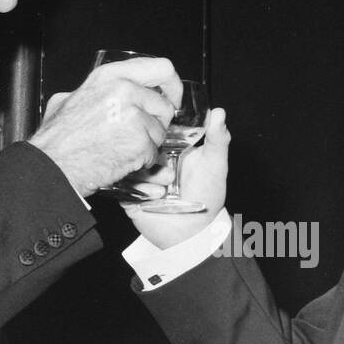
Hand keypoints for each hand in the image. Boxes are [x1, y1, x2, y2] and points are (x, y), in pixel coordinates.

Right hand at [30, 57, 180, 194]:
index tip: (172, 98)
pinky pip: (154, 153)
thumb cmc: (57, 139)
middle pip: (164, 106)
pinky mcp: (140, 141)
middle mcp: (125, 90)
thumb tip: (111, 90)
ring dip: (146, 146)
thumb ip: (96, 91)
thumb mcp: (70, 99)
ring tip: (119, 149)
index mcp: (110, 76)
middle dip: (155, 124)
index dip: (172, 85)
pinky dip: (141, 162)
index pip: (161, 68)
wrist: (53, 166)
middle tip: (137, 135)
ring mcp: (134, 116)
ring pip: (160, 133)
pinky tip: (120, 161)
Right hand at [123, 107, 229, 247]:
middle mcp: (152, 156)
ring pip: (130, 162)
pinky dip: (140, 189)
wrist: (194, 231)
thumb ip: (218, 139)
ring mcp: (139, 173)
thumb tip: (220, 112)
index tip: (165, 136)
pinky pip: (122, 183)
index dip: (158, 126)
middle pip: (139, 142)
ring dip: (148, 175)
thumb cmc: (207, 195)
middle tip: (170, 170)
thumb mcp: (215, 164)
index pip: (156, 125)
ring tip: (166, 188)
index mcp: (170, 144)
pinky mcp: (128, 191)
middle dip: (152, 154)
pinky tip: (156, 197)